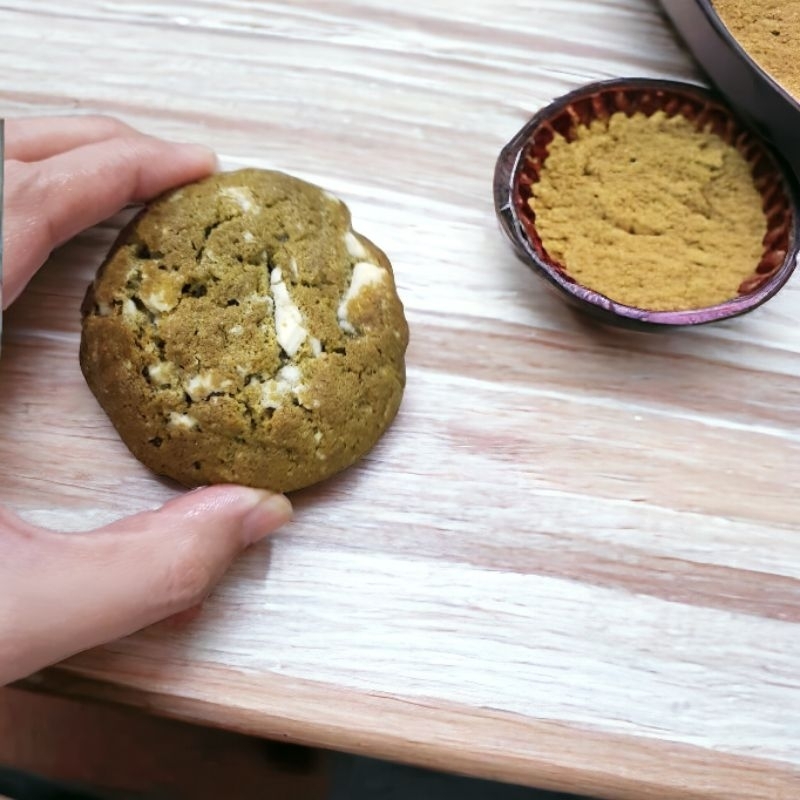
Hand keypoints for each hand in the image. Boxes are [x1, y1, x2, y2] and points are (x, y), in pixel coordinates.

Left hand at [0, 116, 292, 684]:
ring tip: (110, 178)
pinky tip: (30, 234)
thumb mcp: (19, 614)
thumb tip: (262, 513)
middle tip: (165, 162)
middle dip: (86, 144)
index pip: (18, 207)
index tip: (193, 166)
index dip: (117, 170)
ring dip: (35, 160)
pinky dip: (3, 209)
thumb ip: (152, 568)